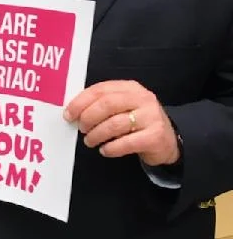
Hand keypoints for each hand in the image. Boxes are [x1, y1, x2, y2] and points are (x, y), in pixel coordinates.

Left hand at [64, 80, 179, 166]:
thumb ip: (102, 104)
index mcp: (131, 88)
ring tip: (90, 141)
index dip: (81, 101)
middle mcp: (143, 99)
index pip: (101, 89)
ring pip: (115, 124)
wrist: (168, 141)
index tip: (69, 114)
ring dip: (97, 134)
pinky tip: (105, 150)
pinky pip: (126, 143)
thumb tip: (74, 111)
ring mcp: (151, 117)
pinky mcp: (155, 136)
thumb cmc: (137, 123)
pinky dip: (111, 148)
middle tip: (81, 128)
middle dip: (88, 117)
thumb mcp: (123, 108)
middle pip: (107, 104)